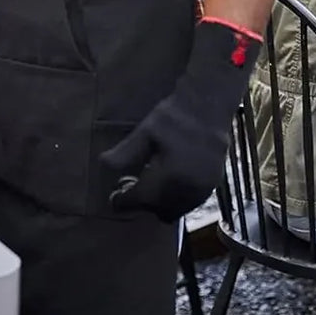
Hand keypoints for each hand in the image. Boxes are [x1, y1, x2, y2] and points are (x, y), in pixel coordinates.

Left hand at [101, 20, 261, 222]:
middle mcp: (189, 188)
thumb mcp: (146, 130)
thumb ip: (126, 152)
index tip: (113, 198)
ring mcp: (203, 189)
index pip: (142, 198)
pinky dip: (175, 199)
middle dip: (142, 202)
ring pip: (175, 210)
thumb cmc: (175, 115)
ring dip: (159, 203)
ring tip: (147, 182)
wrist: (209, 104)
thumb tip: (103, 165)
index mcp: (171, 176)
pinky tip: (166, 183)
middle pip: (158, 209)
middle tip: (128, 185)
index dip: (124, 201)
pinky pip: (189, 203)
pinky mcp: (212, 185)